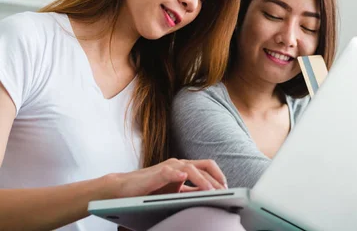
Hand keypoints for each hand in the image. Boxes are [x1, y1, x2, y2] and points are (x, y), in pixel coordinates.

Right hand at [108, 158, 227, 198]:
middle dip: (216, 178)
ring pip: (191, 168)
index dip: (219, 176)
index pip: (207, 167)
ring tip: (211, 190)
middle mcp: (179, 164)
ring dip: (203, 180)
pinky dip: (177, 174)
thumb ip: (190, 192)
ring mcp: (168, 167)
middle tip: (225, 191)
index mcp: (184, 168)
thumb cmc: (150, 190)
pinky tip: (183, 178)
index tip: (227, 188)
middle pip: (204, 166)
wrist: (124, 188)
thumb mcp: (175, 192)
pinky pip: (169, 172)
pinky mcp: (157, 173)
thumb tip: (208, 197)